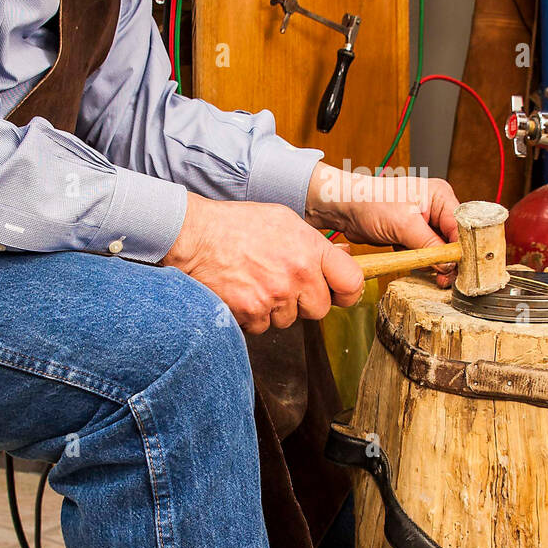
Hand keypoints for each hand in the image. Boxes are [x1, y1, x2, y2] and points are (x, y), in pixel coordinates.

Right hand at [161, 192, 363, 333]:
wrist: (196, 236)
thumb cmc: (238, 225)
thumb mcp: (285, 221)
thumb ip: (314, 244)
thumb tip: (343, 258)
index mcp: (310, 250)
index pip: (351, 282)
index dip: (347, 292)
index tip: (339, 293)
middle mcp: (297, 275)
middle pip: (319, 309)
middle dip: (305, 301)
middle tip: (284, 284)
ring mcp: (274, 296)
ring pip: (288, 320)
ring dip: (275, 308)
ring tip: (256, 282)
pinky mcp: (252, 312)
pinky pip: (262, 326)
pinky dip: (253, 315)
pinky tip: (242, 292)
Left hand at [305, 163, 460, 287]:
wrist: (343, 207)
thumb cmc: (369, 201)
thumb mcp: (404, 225)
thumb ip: (429, 246)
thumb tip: (448, 265)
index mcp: (440, 195)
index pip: (461, 227)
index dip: (461, 250)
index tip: (459, 270)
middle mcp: (435, 206)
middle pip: (453, 239)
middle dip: (448, 259)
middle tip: (445, 279)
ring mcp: (424, 221)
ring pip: (439, 249)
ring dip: (433, 262)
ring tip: (430, 273)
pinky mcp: (412, 234)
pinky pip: (424, 252)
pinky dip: (421, 261)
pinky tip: (417, 265)